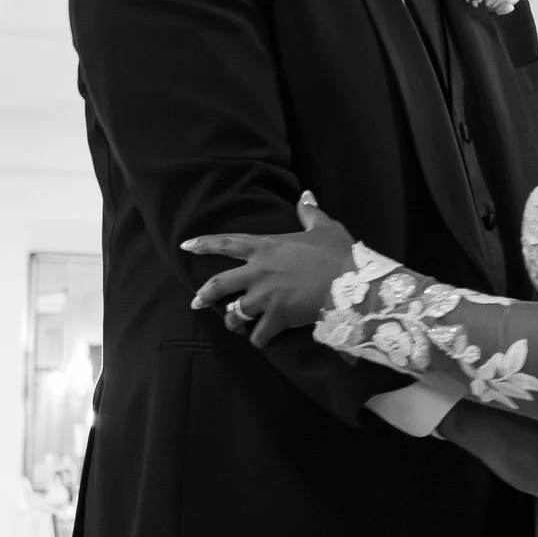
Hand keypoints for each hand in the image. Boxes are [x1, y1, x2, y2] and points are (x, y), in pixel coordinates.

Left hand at [186, 196, 354, 345]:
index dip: (205, 244)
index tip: (186, 246)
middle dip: (205, 295)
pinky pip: (259, 334)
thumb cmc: (338, 253)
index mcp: (266, 247)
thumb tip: (306, 194)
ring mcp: (266, 296)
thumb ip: (309, 212)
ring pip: (235, 313)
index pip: (228, 243)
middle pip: (219, 284)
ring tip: (236, 328)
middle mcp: (259, 272)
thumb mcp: (324, 227)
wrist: (352, 283)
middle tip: (195, 302)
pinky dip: (259, 340)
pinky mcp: (278, 317)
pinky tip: (262, 341)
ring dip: (233, 322)